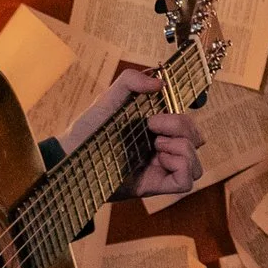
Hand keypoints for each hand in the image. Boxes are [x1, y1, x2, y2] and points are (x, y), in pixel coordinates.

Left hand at [65, 68, 203, 198]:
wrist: (70, 155)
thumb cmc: (88, 129)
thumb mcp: (109, 99)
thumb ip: (131, 81)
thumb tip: (160, 82)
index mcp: (156, 131)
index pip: (189, 125)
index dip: (185, 116)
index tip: (160, 109)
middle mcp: (162, 150)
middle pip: (197, 140)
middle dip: (183, 127)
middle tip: (152, 125)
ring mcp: (160, 169)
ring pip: (197, 163)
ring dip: (183, 148)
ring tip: (156, 144)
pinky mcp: (155, 186)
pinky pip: (187, 181)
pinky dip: (182, 166)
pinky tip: (160, 158)